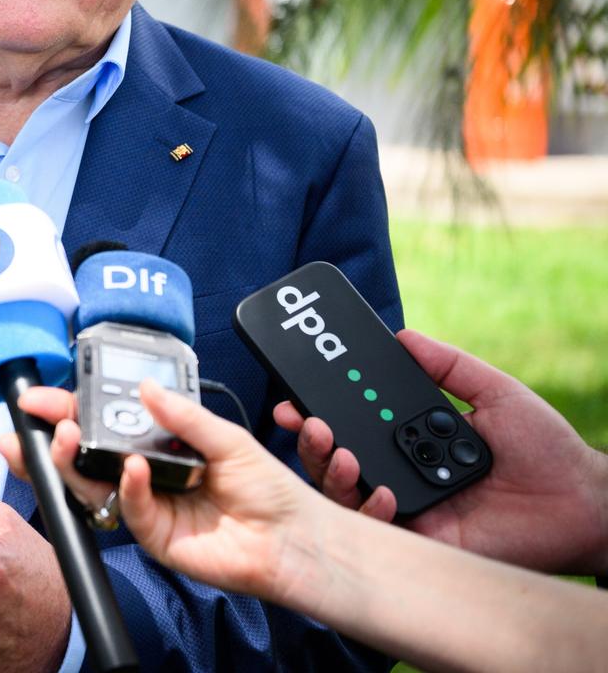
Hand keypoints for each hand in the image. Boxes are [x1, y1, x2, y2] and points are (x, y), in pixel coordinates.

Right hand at [0, 384, 325, 604]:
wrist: (292, 538)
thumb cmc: (267, 489)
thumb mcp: (226, 437)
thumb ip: (182, 414)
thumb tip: (145, 386)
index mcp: (158, 445)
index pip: (104, 423)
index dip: (70, 410)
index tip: (41, 397)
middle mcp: (144, 473)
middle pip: (85, 455)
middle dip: (55, 437)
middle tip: (43, 421)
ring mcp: (145, 505)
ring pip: (93, 484)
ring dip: (73, 461)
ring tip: (70, 437)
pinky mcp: (153, 535)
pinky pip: (127, 509)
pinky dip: (126, 487)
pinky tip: (134, 469)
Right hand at [279, 329, 607, 575]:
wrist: (584, 500)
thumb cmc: (546, 448)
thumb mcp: (495, 392)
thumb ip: (449, 364)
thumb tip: (403, 335)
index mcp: (411, 437)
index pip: (353, 422)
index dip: (319, 410)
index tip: (296, 395)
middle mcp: (401, 470)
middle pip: (336, 457)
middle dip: (311, 439)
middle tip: (306, 421)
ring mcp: (408, 506)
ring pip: (345, 493)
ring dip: (331, 470)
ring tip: (339, 451)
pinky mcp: (421, 540)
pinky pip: (379, 530)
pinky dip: (371, 511)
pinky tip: (386, 492)